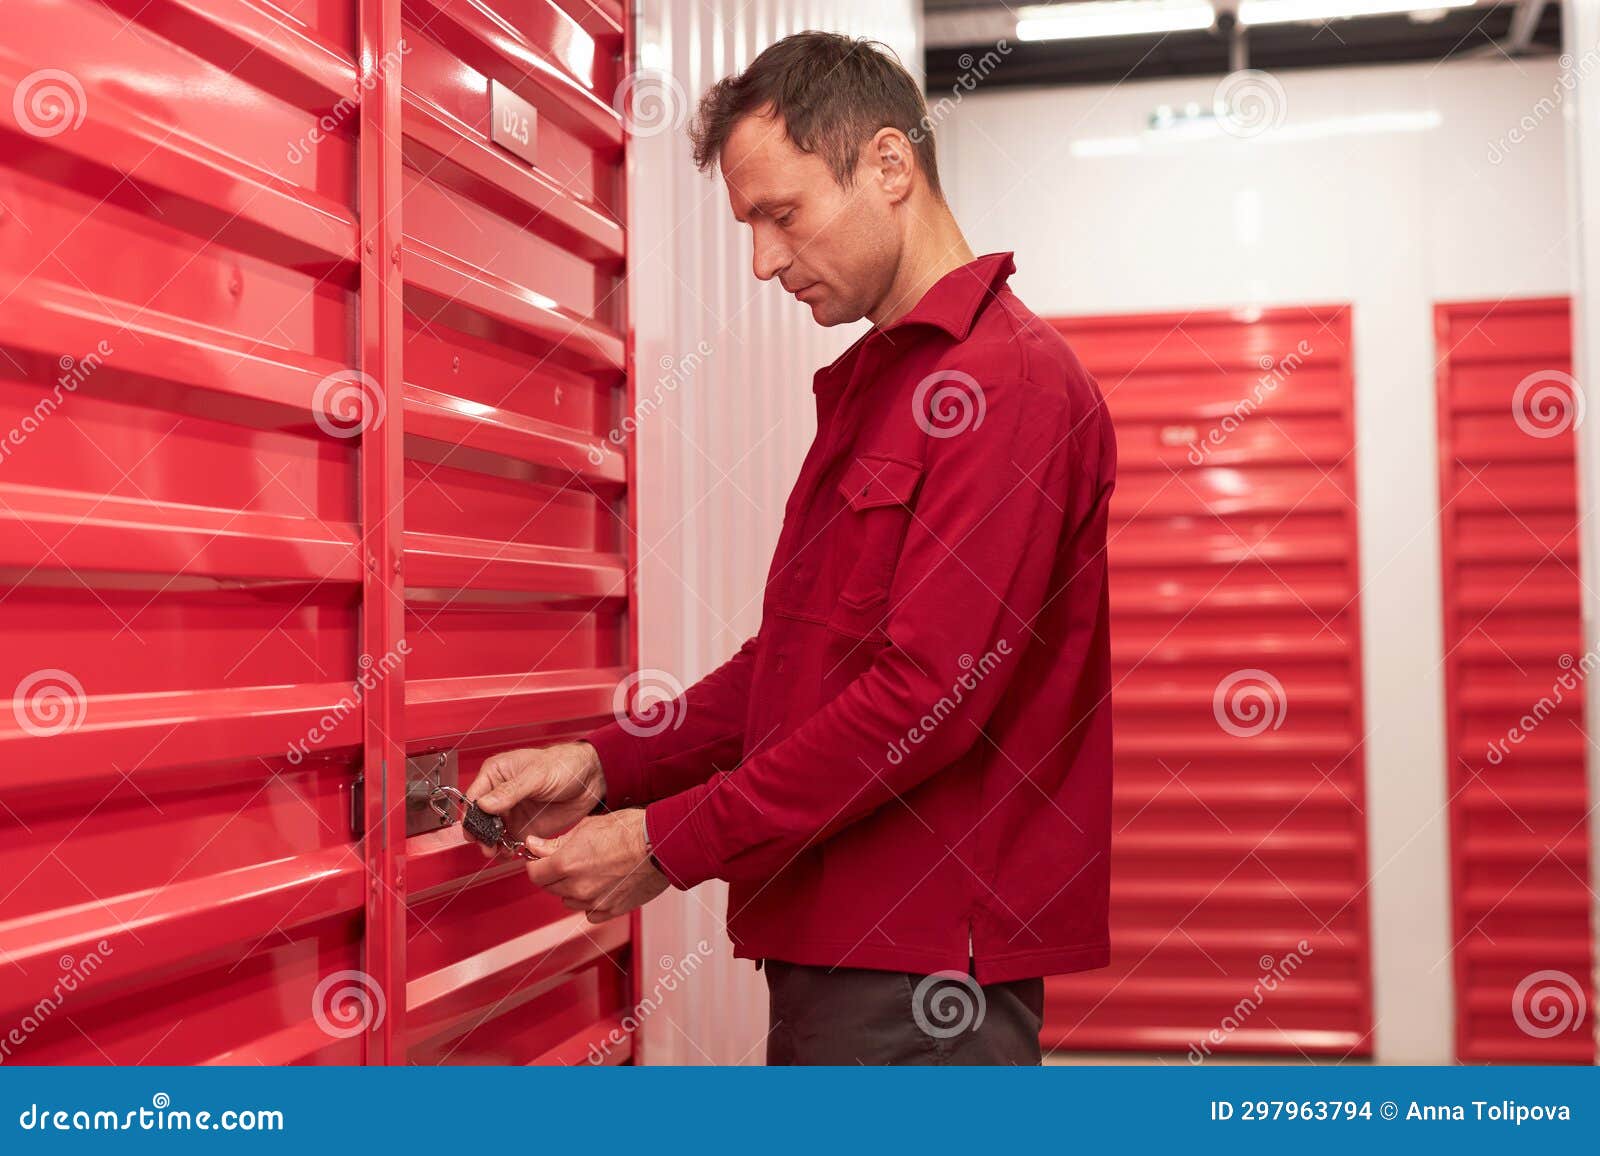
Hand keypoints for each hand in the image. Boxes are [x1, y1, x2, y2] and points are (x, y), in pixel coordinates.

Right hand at [464, 741, 605, 855]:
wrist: (589, 779)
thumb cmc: (564, 765)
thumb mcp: (536, 775)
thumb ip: (510, 791)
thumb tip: (485, 804)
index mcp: (497, 774)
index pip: (474, 796)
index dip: (471, 814)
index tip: (475, 829)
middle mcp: (499, 794)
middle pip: (478, 819)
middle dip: (479, 833)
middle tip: (487, 845)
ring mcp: (511, 812)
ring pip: (490, 833)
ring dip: (491, 844)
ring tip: (498, 851)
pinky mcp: (522, 826)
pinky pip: (507, 842)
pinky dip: (505, 849)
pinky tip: (510, 852)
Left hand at [523, 808, 668, 922]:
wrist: (662, 844)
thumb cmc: (630, 830)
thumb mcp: (587, 827)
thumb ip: (557, 842)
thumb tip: (534, 846)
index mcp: (567, 863)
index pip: (535, 873)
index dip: (537, 864)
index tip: (541, 859)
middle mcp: (578, 886)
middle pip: (551, 888)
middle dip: (554, 874)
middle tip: (571, 859)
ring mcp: (594, 901)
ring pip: (569, 901)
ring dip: (572, 889)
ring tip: (591, 870)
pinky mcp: (611, 910)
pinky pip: (590, 912)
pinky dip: (591, 902)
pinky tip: (602, 886)